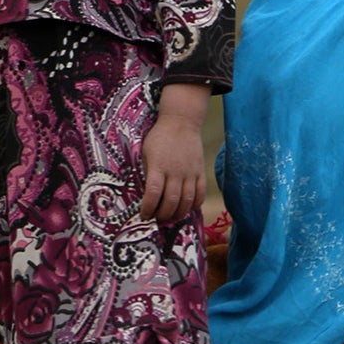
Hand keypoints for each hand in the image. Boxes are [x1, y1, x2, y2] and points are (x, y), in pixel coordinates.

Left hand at [139, 90, 208, 221]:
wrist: (181, 123)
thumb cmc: (159, 137)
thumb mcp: (145, 152)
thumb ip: (147, 172)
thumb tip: (146, 194)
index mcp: (158, 166)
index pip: (154, 193)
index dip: (148, 208)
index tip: (144, 216)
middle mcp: (175, 172)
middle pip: (171, 201)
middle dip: (163, 215)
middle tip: (156, 220)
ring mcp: (190, 173)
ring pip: (187, 201)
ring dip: (178, 214)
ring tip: (170, 219)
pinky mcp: (200, 172)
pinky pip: (200, 194)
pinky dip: (194, 205)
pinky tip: (187, 210)